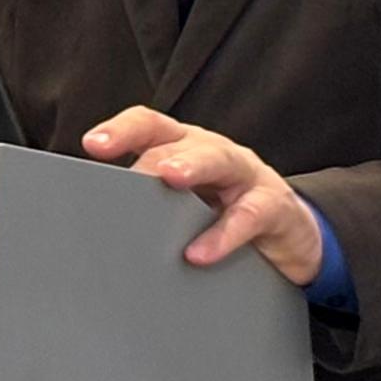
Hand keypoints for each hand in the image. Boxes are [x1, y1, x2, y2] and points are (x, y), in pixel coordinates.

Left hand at [83, 106, 323, 284]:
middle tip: (132, 167)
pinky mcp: (274, 206)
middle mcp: (212, 152)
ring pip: (220, 160)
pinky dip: (225, 234)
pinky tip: (200, 253)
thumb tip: (91, 224)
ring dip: (194, 165)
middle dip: (154, 150)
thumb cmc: (222, 212)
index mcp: (182, 148)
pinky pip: (250, 214)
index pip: (150, 127)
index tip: (92, 145)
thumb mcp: (182, 204)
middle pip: (182, 140)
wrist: (289, 234)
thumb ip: (144, 204)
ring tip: (170, 177)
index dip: (122, 131)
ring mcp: (246, 175)